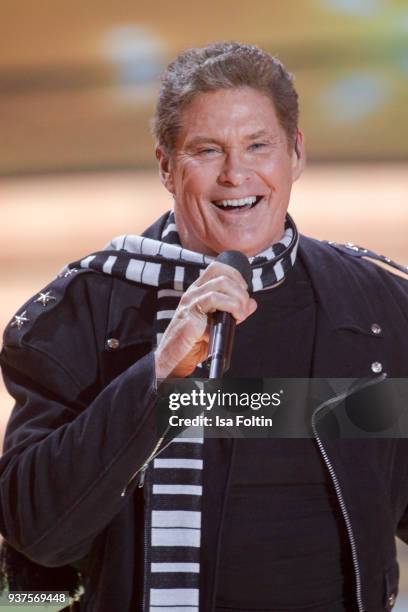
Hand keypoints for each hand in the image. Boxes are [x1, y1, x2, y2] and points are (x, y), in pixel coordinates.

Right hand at [154, 261, 256, 377]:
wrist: (176, 359)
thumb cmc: (194, 343)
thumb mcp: (220, 324)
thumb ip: (235, 311)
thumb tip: (252, 303)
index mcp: (198, 291)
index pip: (217, 268)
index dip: (236, 276)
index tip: (244, 292)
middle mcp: (193, 292)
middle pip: (222, 273)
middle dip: (241, 290)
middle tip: (244, 307)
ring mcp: (191, 301)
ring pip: (221, 283)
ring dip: (238, 298)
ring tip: (240, 315)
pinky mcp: (190, 313)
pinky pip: (214, 298)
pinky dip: (231, 306)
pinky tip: (235, 318)